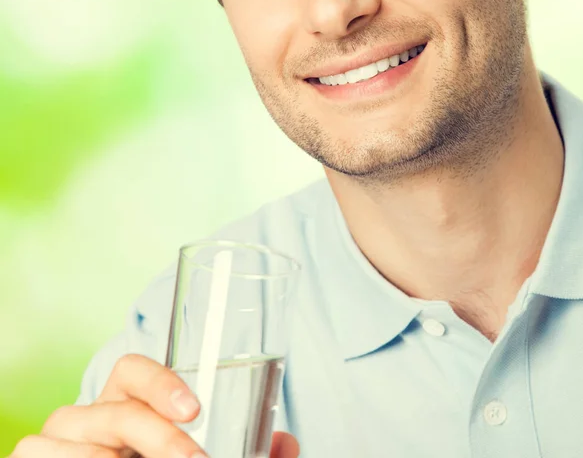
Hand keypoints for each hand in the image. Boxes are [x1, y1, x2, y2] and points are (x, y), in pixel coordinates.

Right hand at [9, 353, 299, 457]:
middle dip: (158, 439)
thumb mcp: (197, 457)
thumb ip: (246, 448)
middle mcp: (88, 415)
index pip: (131, 370)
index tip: (194, 408)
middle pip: (116, 409)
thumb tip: (289, 441)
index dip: (159, 381)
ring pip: (80, 442)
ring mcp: (57, 442)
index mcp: (125, 402)